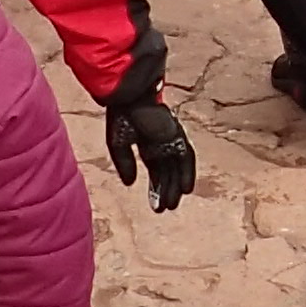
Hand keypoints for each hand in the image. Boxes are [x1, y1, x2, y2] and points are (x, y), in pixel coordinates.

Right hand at [104, 97, 196, 212]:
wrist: (131, 97)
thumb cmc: (122, 114)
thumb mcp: (118, 144)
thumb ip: (125, 163)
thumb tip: (129, 183)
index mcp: (147, 143)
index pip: (155, 169)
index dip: (154, 187)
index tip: (154, 205)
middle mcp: (161, 143)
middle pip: (167, 171)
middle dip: (165, 190)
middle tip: (163, 209)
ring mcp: (171, 139)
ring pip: (177, 167)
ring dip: (175, 186)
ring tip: (172, 205)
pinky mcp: (177, 135)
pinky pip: (187, 157)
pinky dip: (187, 173)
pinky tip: (186, 190)